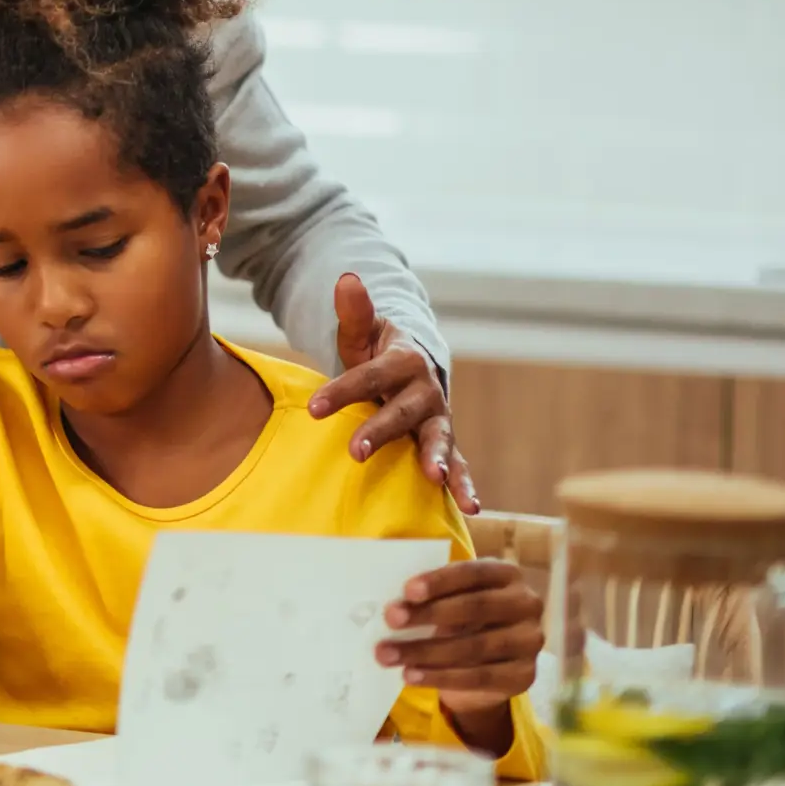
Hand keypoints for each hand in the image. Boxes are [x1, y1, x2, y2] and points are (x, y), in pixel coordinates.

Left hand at [309, 273, 476, 513]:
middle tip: (355, 450)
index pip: (368, 376)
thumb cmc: (377, 353)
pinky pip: (458, 463)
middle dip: (379, 430)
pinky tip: (470, 507)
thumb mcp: (362, 332)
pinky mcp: (444, 441)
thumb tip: (346, 278)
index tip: (314, 408)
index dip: (341, 391)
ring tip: (435, 477)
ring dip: (437, 458)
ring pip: (439, 437)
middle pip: (401, 411)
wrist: (412, 368)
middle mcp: (425, 390)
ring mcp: (438, 417)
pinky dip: (465, 483)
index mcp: (403, 361)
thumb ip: (354, 311)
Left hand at [379, 558, 543, 754]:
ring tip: (388, 655)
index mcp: (507, 574)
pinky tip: (411, 675)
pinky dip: (440, 677)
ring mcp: (530, 642)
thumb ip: (432, 596)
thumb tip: (393, 605)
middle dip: (428, 614)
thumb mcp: (452, 598)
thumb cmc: (462, 615)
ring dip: (425, 651)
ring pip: (473, 647)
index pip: (472, 573)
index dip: (440, 581)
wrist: (491, 659)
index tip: (407, 590)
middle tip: (391, 619)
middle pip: (474, 608)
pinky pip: (478, 677)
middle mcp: (526, 604)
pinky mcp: (525, 675)